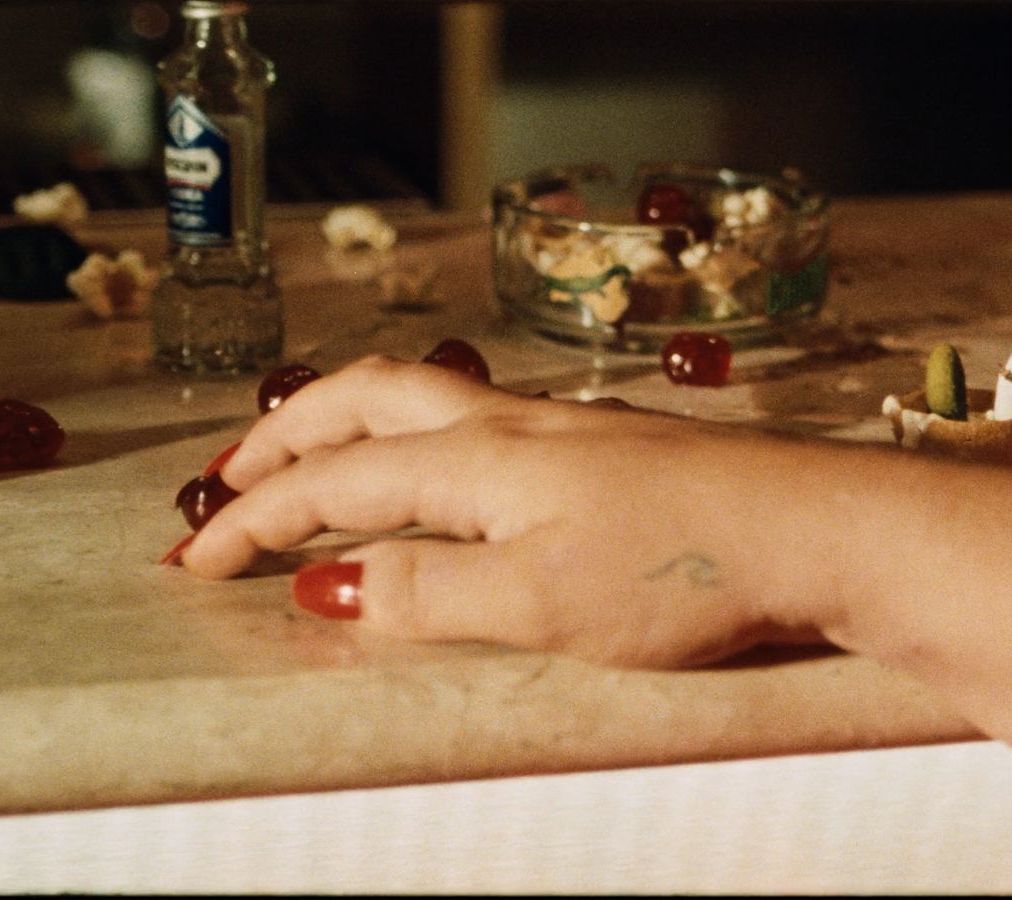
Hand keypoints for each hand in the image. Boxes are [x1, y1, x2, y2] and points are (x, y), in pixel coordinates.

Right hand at [182, 355, 836, 667]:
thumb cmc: (687, 569)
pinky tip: (446, 467)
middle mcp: (513, 425)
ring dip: (350, 422)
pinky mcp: (608, 449)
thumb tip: (327, 587)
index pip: (335, 480)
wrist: (819, 530)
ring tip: (317, 455)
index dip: (256, 518)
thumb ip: (431, 592)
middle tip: (232, 480)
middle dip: (287, 437)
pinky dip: (421, 435)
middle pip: (368, 401)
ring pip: (426, 399)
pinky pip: (480, 420)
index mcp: (481, 459)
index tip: (192, 560)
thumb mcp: (541, 601)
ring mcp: (565, 429)